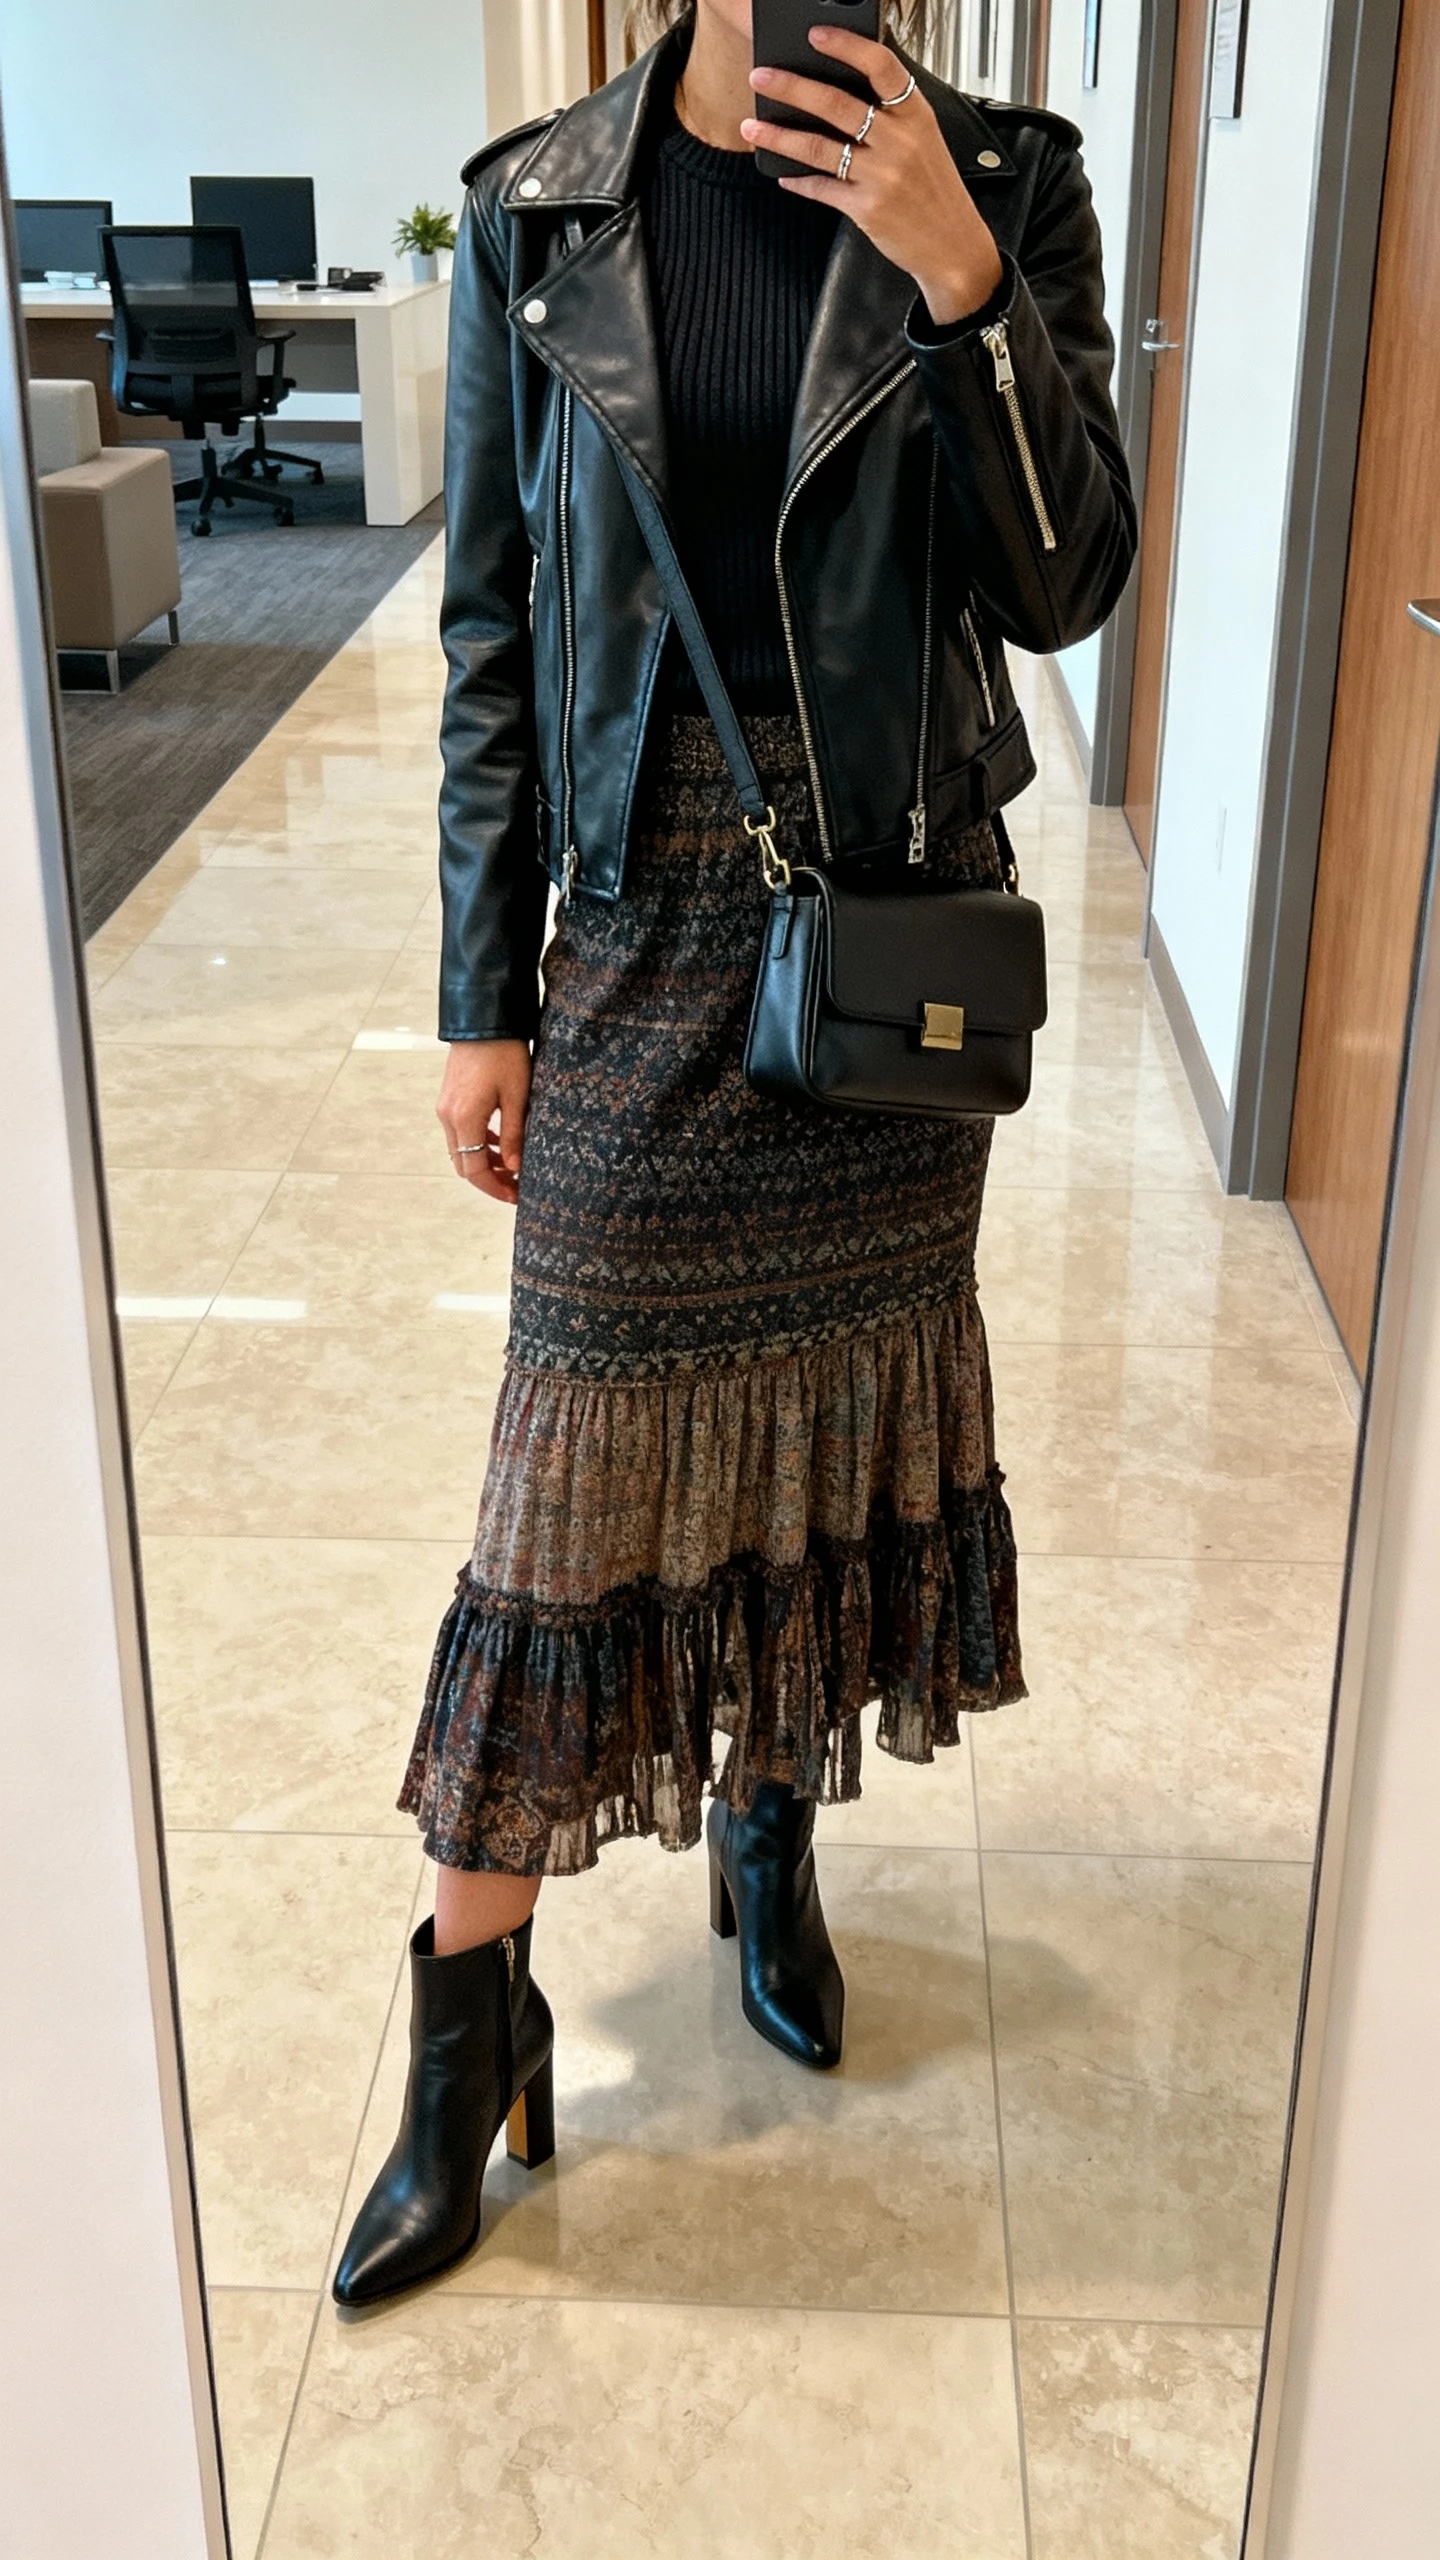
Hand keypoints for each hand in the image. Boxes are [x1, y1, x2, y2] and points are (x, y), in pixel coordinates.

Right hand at [436, 1038, 530, 1204]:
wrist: (484, 1020)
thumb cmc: (505, 1053)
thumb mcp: (517, 1096)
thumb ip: (514, 1135)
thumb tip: (513, 1169)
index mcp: (465, 1118)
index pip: (474, 1170)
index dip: (494, 1188)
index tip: (515, 1196)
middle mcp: (448, 1116)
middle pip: (463, 1164)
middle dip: (488, 1179)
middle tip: (515, 1186)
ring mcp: (445, 1108)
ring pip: (460, 1149)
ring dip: (483, 1161)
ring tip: (511, 1165)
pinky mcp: (448, 1099)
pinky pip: (459, 1132)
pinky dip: (477, 1143)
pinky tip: (499, 1141)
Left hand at [742, 26, 1003, 325]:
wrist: (954, 246)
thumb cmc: (936, 192)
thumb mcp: (926, 142)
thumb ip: (892, 116)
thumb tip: (843, 96)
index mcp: (915, 116)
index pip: (881, 67)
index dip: (846, 46)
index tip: (817, 35)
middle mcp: (898, 142)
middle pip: (836, 104)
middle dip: (792, 87)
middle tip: (761, 77)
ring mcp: (881, 176)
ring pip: (819, 148)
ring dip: (779, 136)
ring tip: (752, 128)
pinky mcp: (866, 208)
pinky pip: (823, 188)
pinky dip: (799, 182)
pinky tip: (783, 175)